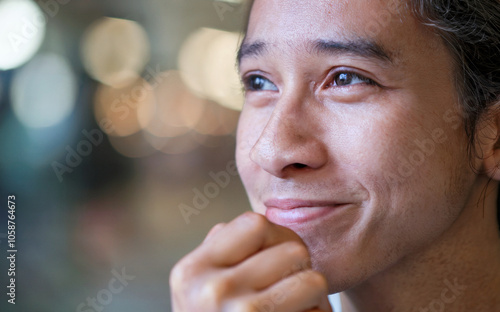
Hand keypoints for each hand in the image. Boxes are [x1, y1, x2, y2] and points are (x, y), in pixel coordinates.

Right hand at [170, 212, 331, 311]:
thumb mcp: (197, 292)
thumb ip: (219, 254)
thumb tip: (255, 224)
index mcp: (191, 271)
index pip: (256, 222)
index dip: (273, 238)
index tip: (272, 259)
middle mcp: (212, 293)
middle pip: (292, 249)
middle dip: (296, 268)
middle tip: (285, 291)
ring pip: (314, 279)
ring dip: (311, 297)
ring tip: (292, 311)